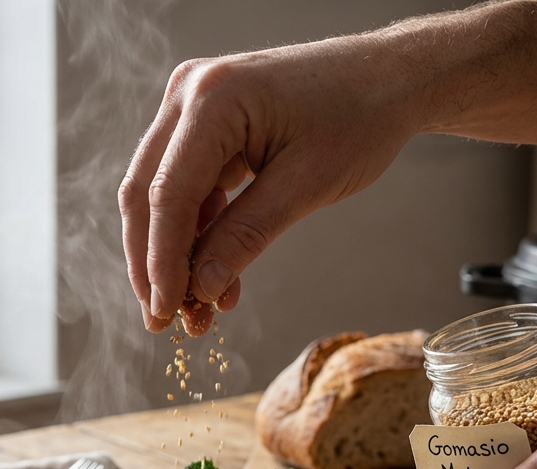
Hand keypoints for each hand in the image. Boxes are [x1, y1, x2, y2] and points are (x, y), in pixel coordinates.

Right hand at [118, 37, 420, 333]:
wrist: (389, 78)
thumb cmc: (358, 118)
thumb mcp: (306, 185)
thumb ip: (246, 236)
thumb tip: (201, 288)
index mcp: (213, 99)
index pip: (167, 195)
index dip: (161, 261)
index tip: (166, 313)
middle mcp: (189, 94)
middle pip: (147, 193)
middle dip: (153, 263)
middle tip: (164, 322)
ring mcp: (192, 105)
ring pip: (161, 194)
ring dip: (174, 254)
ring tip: (197, 310)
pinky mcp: (205, 123)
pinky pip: (187, 186)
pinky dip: (198, 233)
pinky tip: (214, 276)